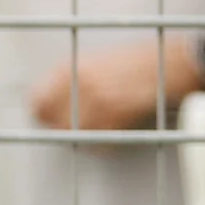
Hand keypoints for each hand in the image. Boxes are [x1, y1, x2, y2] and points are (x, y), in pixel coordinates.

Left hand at [29, 39, 175, 129]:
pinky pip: (97, 142)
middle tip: (73, 126)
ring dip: (84, 134)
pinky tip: (116, 126)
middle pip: (50, 121)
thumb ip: (70, 80)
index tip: (48, 117)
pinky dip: (104, 141)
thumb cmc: (135, 62)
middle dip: (59, 126)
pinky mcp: (113, 119)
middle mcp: (77, 84)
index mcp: (69, 68)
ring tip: (100, 124)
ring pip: (73, 134)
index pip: (37, 100)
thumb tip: (51, 102)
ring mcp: (94, 102)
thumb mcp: (95, 62)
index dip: (43, 112)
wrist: (168, 64)